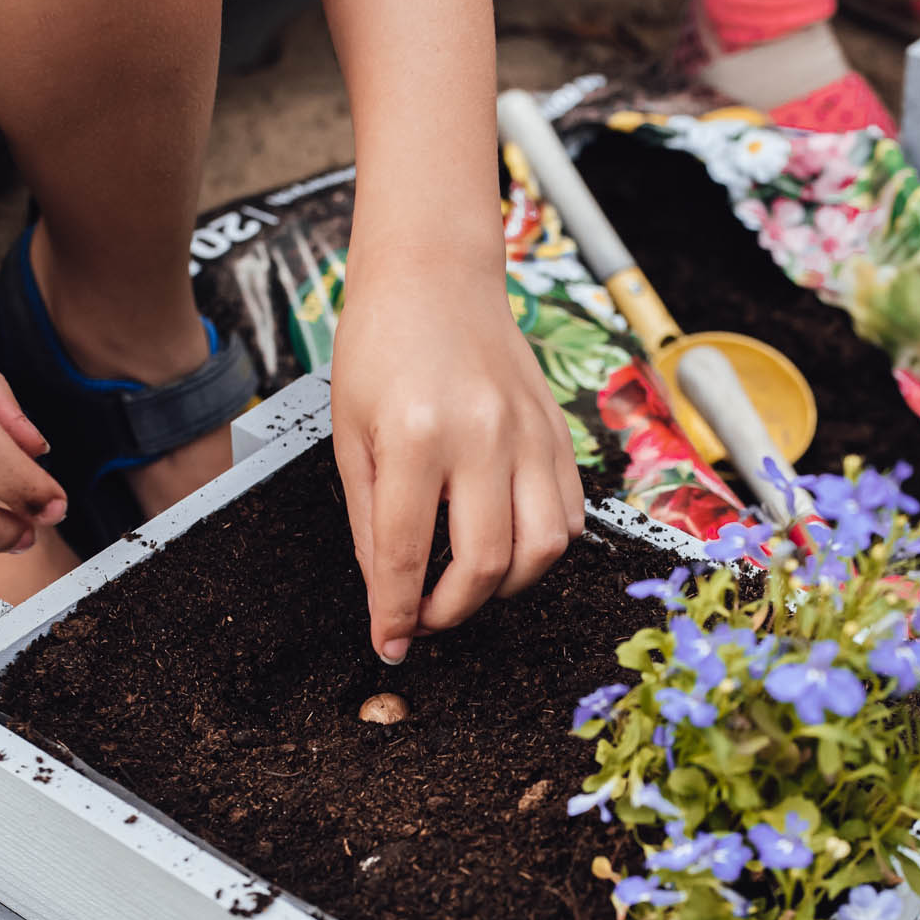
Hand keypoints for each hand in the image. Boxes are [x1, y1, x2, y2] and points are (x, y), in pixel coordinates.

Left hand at [330, 251, 585, 663]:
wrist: (435, 274)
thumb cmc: (380, 345)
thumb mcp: (349, 432)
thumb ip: (369, 518)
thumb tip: (388, 591)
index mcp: (415, 435)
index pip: (408, 554)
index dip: (396, 614)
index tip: (389, 645)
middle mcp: (482, 436)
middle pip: (486, 564)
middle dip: (452, 612)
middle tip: (425, 620)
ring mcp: (530, 434)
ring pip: (544, 549)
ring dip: (506, 588)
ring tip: (470, 586)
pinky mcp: (558, 432)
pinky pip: (570, 515)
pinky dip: (543, 550)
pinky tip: (509, 546)